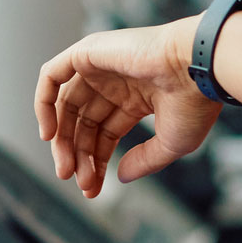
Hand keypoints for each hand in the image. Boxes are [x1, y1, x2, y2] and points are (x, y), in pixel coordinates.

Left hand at [35, 19, 222, 196]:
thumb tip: (120, 177)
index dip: (96, 161)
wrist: (198, 68)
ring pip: (67, 106)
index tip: (92, 189)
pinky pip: (52, 75)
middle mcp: (117, 81)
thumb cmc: (194, 102)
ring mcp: (102, 66)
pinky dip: (43, 104)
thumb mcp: (171, 143)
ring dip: (62, 140)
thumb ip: (144, 161)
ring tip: (66, 169)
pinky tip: (50, 134)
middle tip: (77, 181)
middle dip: (78, 155)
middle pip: (84, 123)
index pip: (105, 133)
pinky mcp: (88, 52)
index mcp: (138, 97)